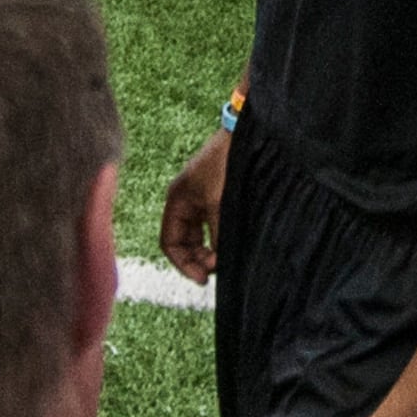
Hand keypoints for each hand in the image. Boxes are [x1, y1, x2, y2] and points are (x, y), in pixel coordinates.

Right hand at [158, 129, 229, 282]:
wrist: (247, 137)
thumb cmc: (226, 164)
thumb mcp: (218, 203)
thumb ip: (216, 233)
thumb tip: (218, 261)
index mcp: (177, 201)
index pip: (170, 242)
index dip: (183, 263)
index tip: (202, 278)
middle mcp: (186, 202)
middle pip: (184, 242)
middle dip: (198, 259)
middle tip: (217, 270)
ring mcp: (202, 200)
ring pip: (199, 237)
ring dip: (210, 251)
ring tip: (225, 260)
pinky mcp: (218, 198)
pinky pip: (213, 228)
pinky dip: (219, 239)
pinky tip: (231, 246)